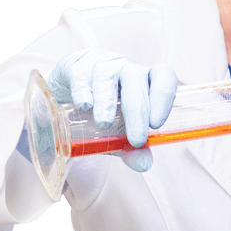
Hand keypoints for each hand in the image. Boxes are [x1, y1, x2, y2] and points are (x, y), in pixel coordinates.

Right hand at [48, 48, 177, 171]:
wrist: (66, 94)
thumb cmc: (102, 111)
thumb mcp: (119, 134)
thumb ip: (132, 149)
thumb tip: (143, 164)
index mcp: (144, 82)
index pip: (163, 76)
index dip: (163, 96)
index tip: (156, 124)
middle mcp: (126, 70)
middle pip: (136, 80)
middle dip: (137, 110)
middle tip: (135, 139)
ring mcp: (100, 66)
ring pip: (107, 76)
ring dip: (107, 101)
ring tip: (105, 123)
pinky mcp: (76, 67)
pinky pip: (81, 75)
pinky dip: (83, 91)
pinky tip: (84, 106)